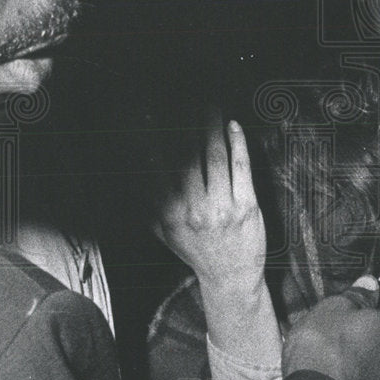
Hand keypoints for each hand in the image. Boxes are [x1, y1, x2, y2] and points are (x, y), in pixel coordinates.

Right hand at [154, 106, 265, 294]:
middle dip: (184, 125)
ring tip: (209, 108)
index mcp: (169, 214)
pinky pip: (241, 167)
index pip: (158, 167)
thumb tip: (132, 176)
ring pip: (214, 156)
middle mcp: (194, 209)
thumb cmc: (197, 251)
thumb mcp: (165, 232)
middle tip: (183, 102)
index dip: (153, 138)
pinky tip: (232, 127)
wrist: (231, 277)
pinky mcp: (247, 206)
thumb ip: (149, 205)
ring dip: (211, 127)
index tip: (148, 115)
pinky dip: (237, 143)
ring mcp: (222, 207)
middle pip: (187, 156)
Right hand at [281, 281, 379, 379]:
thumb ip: (356, 296)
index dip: (369, 316)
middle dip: (367, 344)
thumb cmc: (323, 352)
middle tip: (339, 343)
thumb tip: (368, 286)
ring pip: (378, 371)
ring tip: (333, 368)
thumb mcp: (332, 308)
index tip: (352, 319)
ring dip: (362, 368)